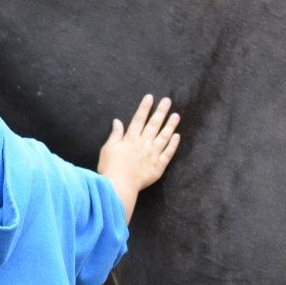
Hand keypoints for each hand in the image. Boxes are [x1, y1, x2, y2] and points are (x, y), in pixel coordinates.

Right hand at [98, 95, 180, 220]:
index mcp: (130, 139)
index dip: (144, 108)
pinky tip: (177, 136)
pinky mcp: (158, 166)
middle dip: (160, 111)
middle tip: (168, 101)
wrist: (119, 186)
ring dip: (170, 125)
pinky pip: (168, 153)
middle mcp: (143, 144)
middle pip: (153, 124)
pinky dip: (173, 144)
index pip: (139, 119)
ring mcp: (152, 155)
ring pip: (164, 137)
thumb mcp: (108, 149)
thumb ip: (115, 135)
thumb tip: (117, 121)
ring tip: (176, 115)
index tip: (150, 97)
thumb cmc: (110, 168)